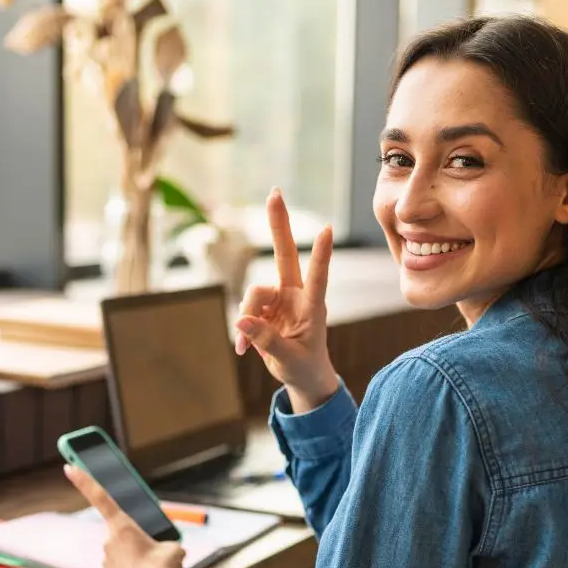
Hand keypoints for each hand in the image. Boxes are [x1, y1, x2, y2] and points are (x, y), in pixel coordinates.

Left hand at [63, 465, 184, 567]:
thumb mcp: (173, 548)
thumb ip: (165, 544)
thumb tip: (168, 551)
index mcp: (123, 526)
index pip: (100, 497)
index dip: (84, 480)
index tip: (69, 467)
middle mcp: (109, 541)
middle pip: (121, 534)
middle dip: (136, 542)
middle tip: (153, 555)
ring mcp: (106, 561)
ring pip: (121, 554)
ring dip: (135, 560)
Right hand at [235, 188, 339, 412]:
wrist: (302, 375)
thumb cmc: (304, 367)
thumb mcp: (287, 359)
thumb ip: (266, 340)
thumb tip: (240, 321)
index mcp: (313, 306)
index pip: (318, 277)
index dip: (321, 255)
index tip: (327, 229)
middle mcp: (295, 295)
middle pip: (285, 253)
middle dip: (278, 223)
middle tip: (274, 191)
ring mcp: (278, 299)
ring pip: (253, 295)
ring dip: (247, 319)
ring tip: (246, 346)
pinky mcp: (262, 307)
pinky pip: (244, 310)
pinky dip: (242, 330)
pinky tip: (243, 349)